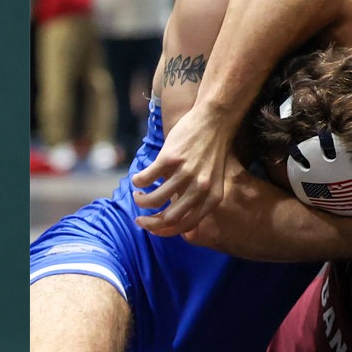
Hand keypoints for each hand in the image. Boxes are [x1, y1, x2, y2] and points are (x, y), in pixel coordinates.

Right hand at [132, 104, 232, 235]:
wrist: (214, 121)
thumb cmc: (211, 152)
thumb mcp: (213, 181)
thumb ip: (197, 199)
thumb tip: (173, 219)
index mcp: (212, 198)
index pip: (186, 226)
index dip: (165, 231)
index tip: (152, 228)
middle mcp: (200, 189)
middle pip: (168, 218)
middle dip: (149, 222)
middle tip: (139, 219)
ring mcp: (185, 173)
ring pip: (154, 200)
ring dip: (141, 201)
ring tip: (138, 194)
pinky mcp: (170, 158)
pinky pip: (146, 178)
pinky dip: (137, 182)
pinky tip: (137, 180)